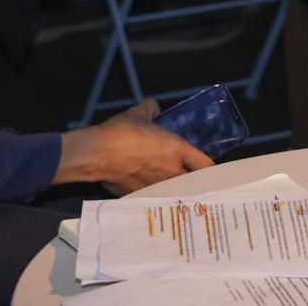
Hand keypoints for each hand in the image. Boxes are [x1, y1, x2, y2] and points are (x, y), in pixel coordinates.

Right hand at [54, 100, 213, 194]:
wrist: (97, 154)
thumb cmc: (121, 132)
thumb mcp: (138, 113)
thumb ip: (150, 109)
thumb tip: (154, 107)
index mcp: (177, 149)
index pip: (205, 165)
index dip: (210, 169)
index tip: (207, 170)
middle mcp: (172, 171)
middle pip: (197, 186)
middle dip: (197, 185)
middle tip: (195, 184)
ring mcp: (158, 187)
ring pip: (178, 196)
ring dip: (179, 194)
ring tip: (177, 194)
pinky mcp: (142, 197)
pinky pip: (156, 200)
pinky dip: (157, 199)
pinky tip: (154, 198)